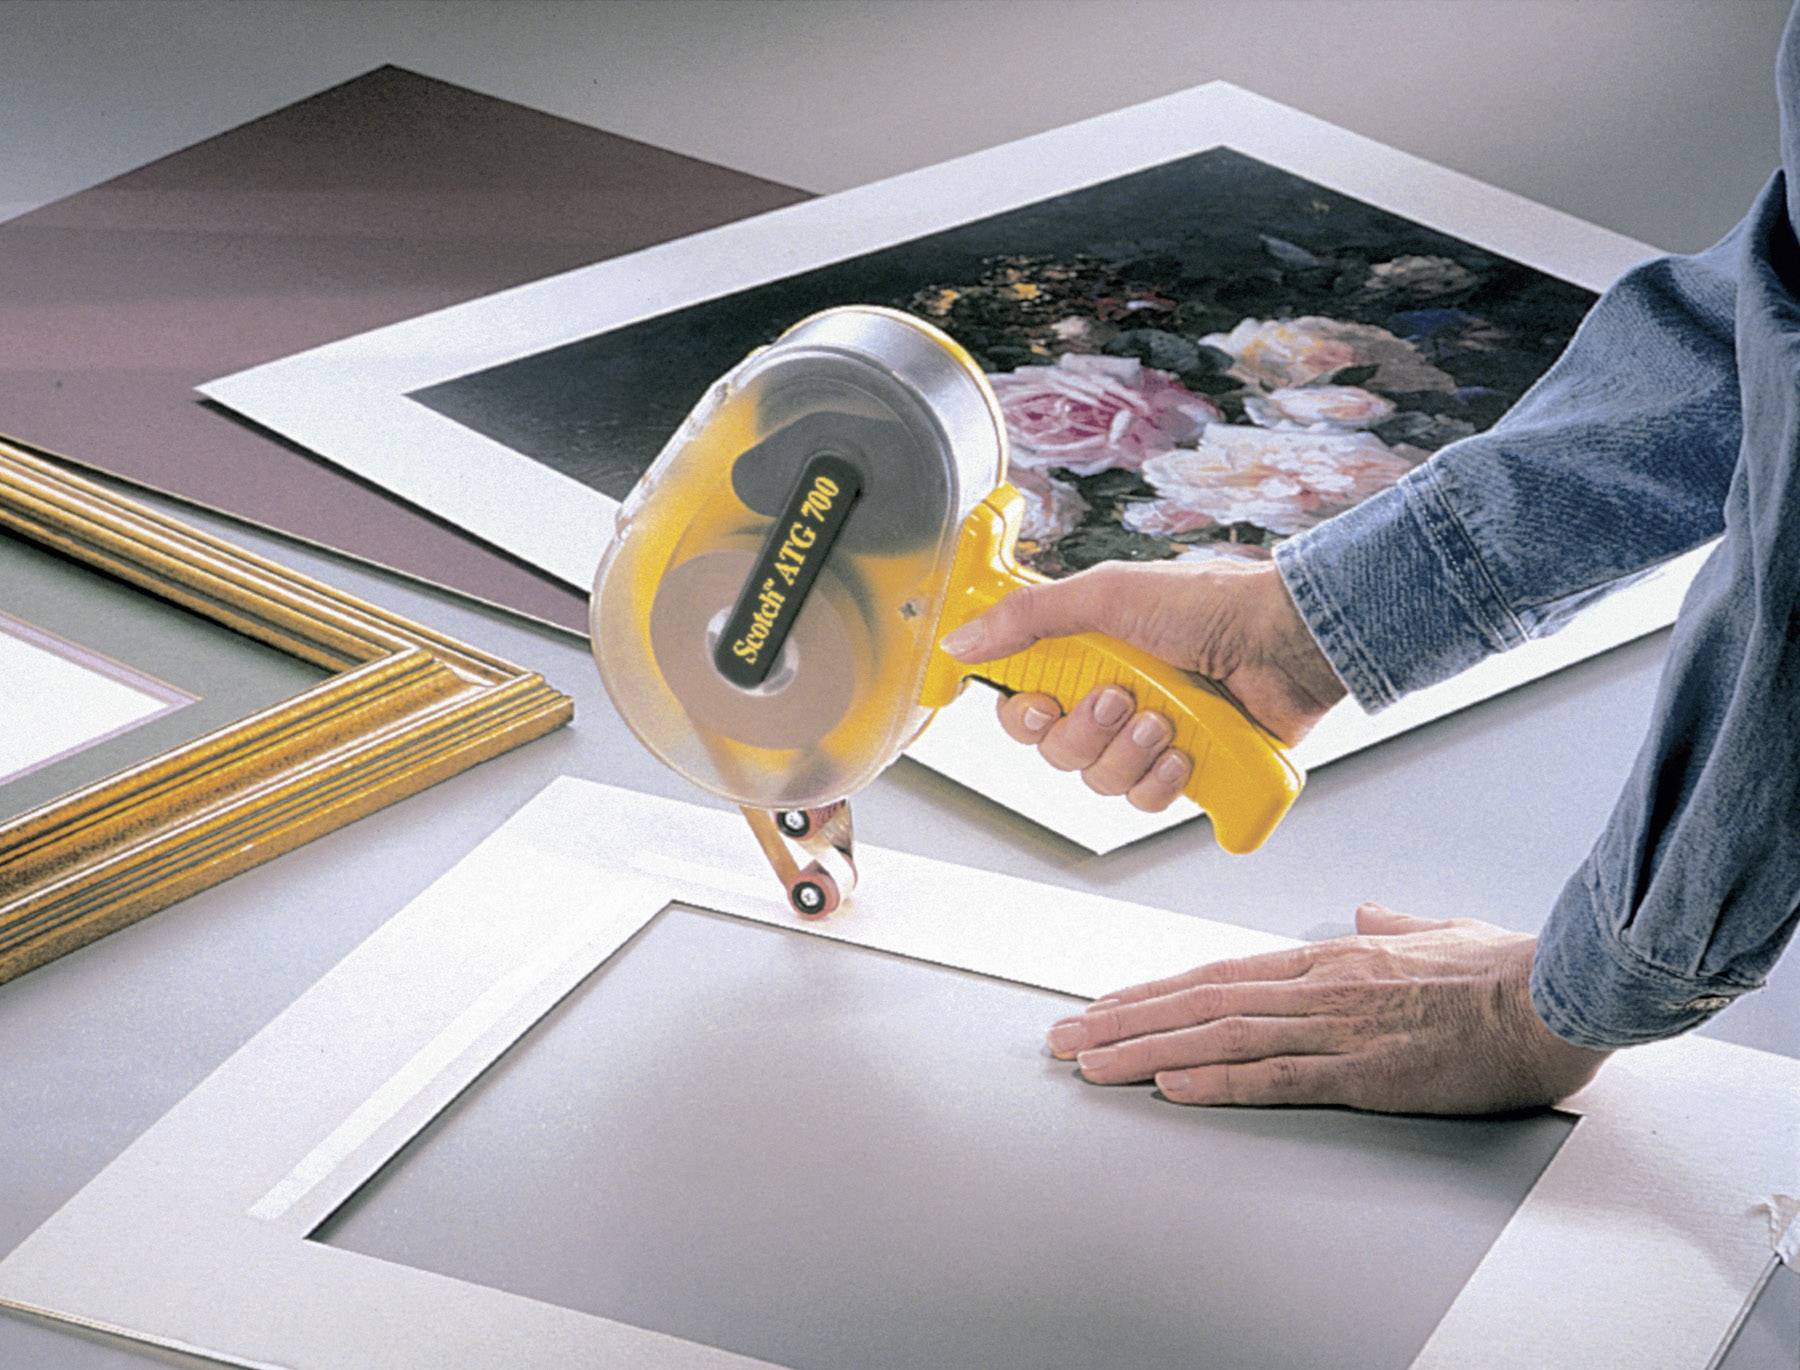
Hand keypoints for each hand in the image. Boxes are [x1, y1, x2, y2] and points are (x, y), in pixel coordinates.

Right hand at [938, 560, 1345, 811]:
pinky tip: (1187, 752)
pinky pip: (1147, 801)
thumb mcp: (1109, 595)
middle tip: (1121, 698)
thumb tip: (961, 641)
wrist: (1289, 640)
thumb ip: (1029, 617)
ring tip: (1166, 720)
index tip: (1038, 704)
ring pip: (1099, 781)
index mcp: (1087, 656)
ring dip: (1129, 752)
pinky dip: (1164, 780)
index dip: (1021, 715)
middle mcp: (1113, 698)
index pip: (1023, 704)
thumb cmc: (1212, 603)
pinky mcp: (1187, 770)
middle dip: (1086, 731)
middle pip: (1055, 751)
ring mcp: (1149, 737)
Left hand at [1045, 904, 1609, 1114]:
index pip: (1219, 974)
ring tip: (1090, 1064)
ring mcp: (1339, 1028)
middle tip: (1063, 1037)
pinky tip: (1170, 1086)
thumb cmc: (1509, 969)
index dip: (1154, 992)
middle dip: (1123, 1020)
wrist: (1561, 995)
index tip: (1104, 1005)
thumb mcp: (1442, 931)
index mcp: (1332, 959)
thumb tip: (1371, 913)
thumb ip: (1397, 924)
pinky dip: (1218, 1080)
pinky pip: (1278, 1076)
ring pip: (1220, 1036)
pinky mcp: (1368, 1072)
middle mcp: (1319, 987)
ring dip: (1146, 1050)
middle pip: (1200, 1002)